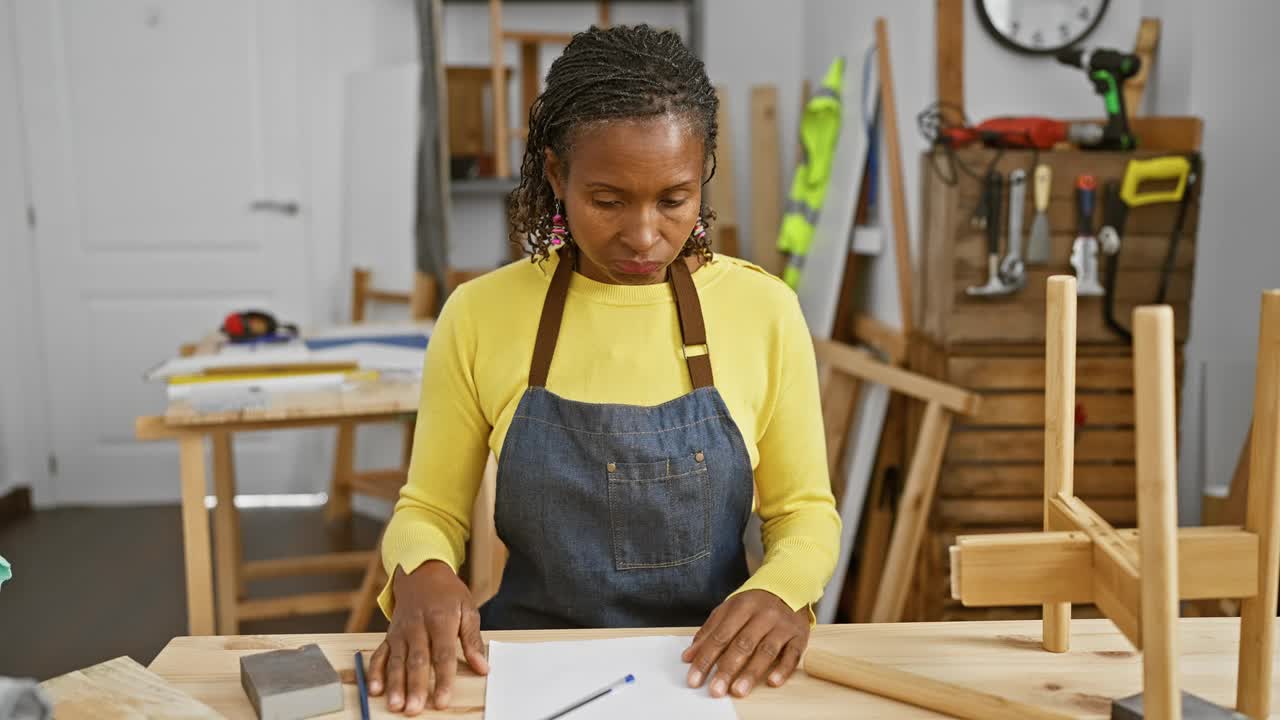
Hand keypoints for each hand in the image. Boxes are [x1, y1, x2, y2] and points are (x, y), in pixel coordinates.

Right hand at [367, 560, 488, 713]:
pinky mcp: (389, 635)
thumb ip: (473, 640)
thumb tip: (482, 667)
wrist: (422, 573)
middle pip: (416, 660)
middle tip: (414, 709)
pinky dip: (375, 672)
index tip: (442, 701)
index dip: (443, 679)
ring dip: (394, 685)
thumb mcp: (468, 610)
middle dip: (415, 687)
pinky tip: (375, 689)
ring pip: (396, 661)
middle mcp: (417, 626)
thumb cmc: (448, 594)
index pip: (442, 654)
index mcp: (440, 620)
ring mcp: (400, 632)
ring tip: (395, 705)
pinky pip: (380, 655)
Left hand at [682, 590, 808, 698]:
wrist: (788, 587)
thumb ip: (709, 632)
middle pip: (742, 644)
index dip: (706, 658)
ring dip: (751, 672)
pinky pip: (793, 654)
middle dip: (727, 669)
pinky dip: (783, 668)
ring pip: (766, 650)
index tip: (695, 679)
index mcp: (741, 606)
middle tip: (716, 690)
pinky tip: (772, 681)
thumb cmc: (754, 604)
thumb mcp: (728, 610)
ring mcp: (782, 625)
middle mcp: (763, 615)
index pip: (720, 636)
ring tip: (738, 690)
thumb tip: (688, 657)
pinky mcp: (800, 635)